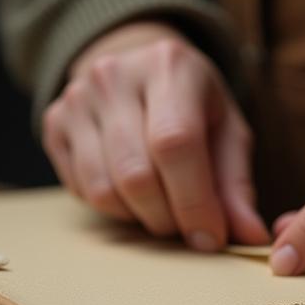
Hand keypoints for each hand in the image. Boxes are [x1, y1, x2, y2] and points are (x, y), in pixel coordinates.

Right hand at [42, 21, 269, 249]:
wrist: (138, 72)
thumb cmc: (192, 107)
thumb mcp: (226, 133)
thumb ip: (236, 186)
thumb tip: (250, 237)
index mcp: (169, 66)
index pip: (175, 144)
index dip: (194, 202)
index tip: (211, 238)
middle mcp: (114, 75)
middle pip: (137, 175)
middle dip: (167, 218)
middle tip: (185, 225)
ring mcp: (76, 99)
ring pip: (104, 190)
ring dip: (139, 218)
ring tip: (162, 207)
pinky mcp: (54, 124)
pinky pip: (82, 190)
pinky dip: (113, 208)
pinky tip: (132, 192)